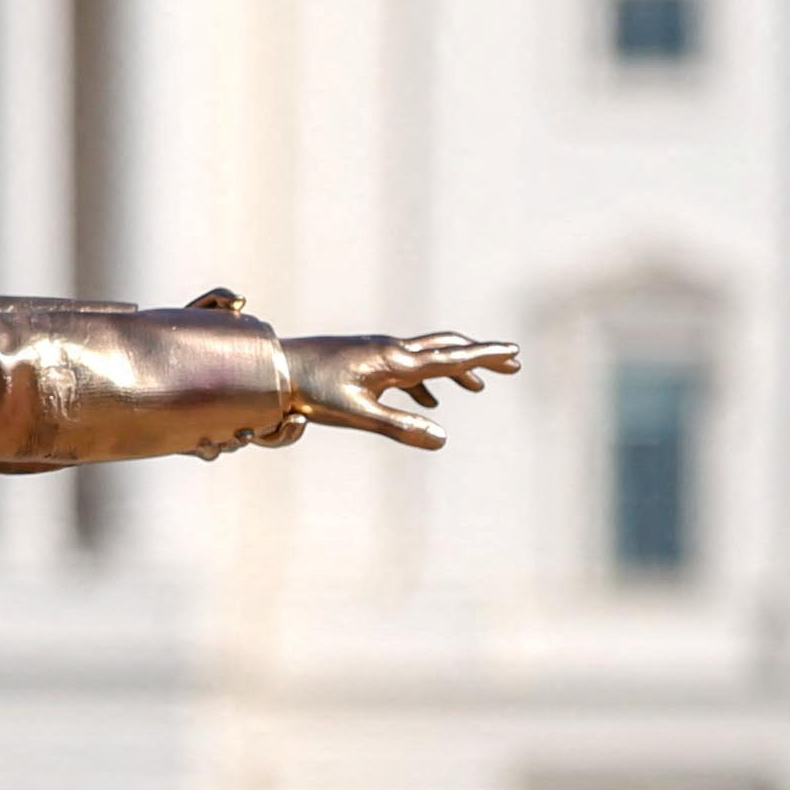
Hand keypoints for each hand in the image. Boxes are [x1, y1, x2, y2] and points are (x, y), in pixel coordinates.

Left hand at [275, 330, 515, 449]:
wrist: (274, 369)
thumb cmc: (312, 392)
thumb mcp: (358, 415)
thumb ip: (401, 428)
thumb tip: (442, 439)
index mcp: (396, 362)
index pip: (451, 359)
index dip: (486, 357)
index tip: (515, 352)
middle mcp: (392, 351)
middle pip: (446, 349)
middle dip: (479, 357)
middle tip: (511, 364)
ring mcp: (378, 353)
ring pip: (427, 357)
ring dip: (454, 370)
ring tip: (474, 388)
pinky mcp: (364, 360)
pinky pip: (406, 368)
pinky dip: (426, 381)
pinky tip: (428, 401)